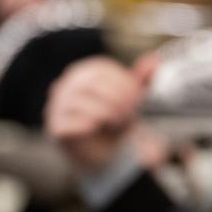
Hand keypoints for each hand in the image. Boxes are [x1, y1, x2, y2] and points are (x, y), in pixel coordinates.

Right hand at [44, 54, 159, 170]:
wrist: (106, 153)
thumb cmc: (117, 120)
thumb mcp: (133, 99)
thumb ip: (142, 80)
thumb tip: (155, 59)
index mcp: (84, 72)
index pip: (102, 68)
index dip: (124, 83)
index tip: (137, 99)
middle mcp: (65, 84)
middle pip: (92, 84)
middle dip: (118, 100)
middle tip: (130, 115)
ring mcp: (56, 106)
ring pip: (83, 103)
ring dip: (107, 114)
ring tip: (117, 124)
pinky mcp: (55, 127)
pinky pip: (73, 123)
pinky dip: (92, 127)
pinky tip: (99, 131)